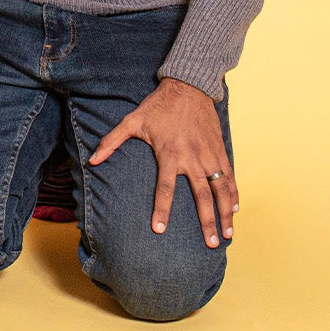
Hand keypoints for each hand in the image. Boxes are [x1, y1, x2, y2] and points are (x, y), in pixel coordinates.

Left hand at [88, 77, 236, 247]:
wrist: (189, 86)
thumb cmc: (158, 106)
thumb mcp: (132, 121)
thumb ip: (112, 142)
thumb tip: (93, 160)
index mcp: (169, 154)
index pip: (165, 188)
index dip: (162, 209)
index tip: (159, 230)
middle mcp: (192, 157)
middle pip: (202, 196)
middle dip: (207, 221)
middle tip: (211, 244)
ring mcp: (209, 154)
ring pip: (221, 189)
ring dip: (226, 212)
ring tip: (229, 234)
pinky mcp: (220, 150)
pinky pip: (229, 176)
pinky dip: (234, 193)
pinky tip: (236, 209)